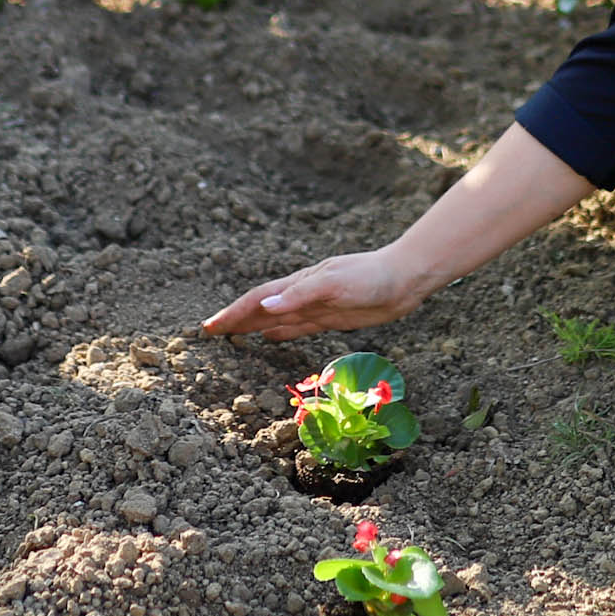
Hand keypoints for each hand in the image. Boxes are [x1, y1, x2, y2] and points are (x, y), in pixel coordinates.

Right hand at [203, 248, 421, 339]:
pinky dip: (280, 332)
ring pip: (276, 318)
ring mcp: (316, 306)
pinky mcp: (331, 317)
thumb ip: (300, 295)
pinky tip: (270, 338)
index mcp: (299, 285)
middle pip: (261, 309)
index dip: (233, 313)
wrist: (404, 279)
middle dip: (236, 320)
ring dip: (253, 326)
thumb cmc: (371, 278)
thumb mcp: (334, 284)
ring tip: (231, 336)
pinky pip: (298, 327)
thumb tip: (265, 306)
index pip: (258, 300)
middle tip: (210, 332)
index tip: (210, 326)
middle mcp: (302, 295)